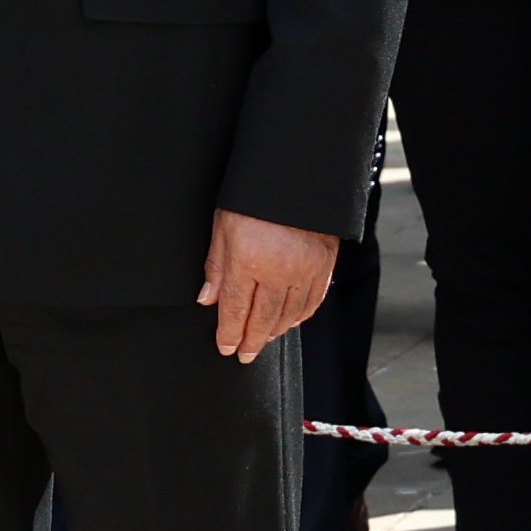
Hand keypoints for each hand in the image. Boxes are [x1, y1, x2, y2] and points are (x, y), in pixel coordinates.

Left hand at [198, 209, 337, 361]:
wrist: (298, 175)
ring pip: (288, 314)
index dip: (229, 333)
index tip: (225, 348)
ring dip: (274, 332)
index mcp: (248, 261)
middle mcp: (278, 271)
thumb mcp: (224, 225)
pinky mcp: (323, 265)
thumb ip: (216, 266)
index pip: (235, 309)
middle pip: (263, 318)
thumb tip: (207, 300)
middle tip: (245, 356)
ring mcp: (304, 270)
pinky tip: (288, 323)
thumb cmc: (254, 197)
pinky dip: (299, 317)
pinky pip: (312, 302)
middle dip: (251, 341)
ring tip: (263, 341)